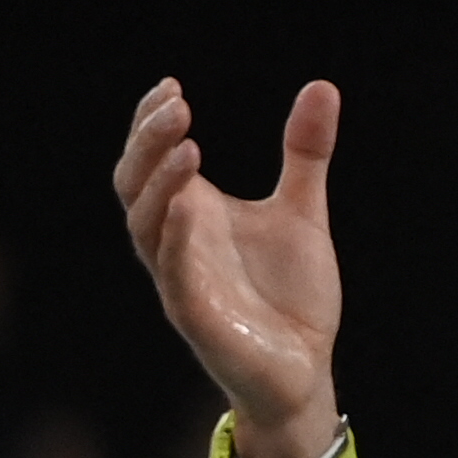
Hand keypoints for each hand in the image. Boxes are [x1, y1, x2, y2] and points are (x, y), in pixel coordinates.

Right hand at [115, 78, 344, 457]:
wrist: (305, 370)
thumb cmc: (291, 297)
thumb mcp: (303, 213)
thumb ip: (305, 154)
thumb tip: (322, 87)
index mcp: (192, 216)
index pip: (150, 161)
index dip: (150, 124)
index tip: (171, 86)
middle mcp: (176, 245)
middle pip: (135, 184)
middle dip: (148, 142)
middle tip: (176, 104)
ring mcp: (182, 281)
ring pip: (145, 226)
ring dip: (160, 183)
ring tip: (188, 144)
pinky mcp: (197, 318)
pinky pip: (175, 276)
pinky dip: (176, 239)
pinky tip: (189, 207)